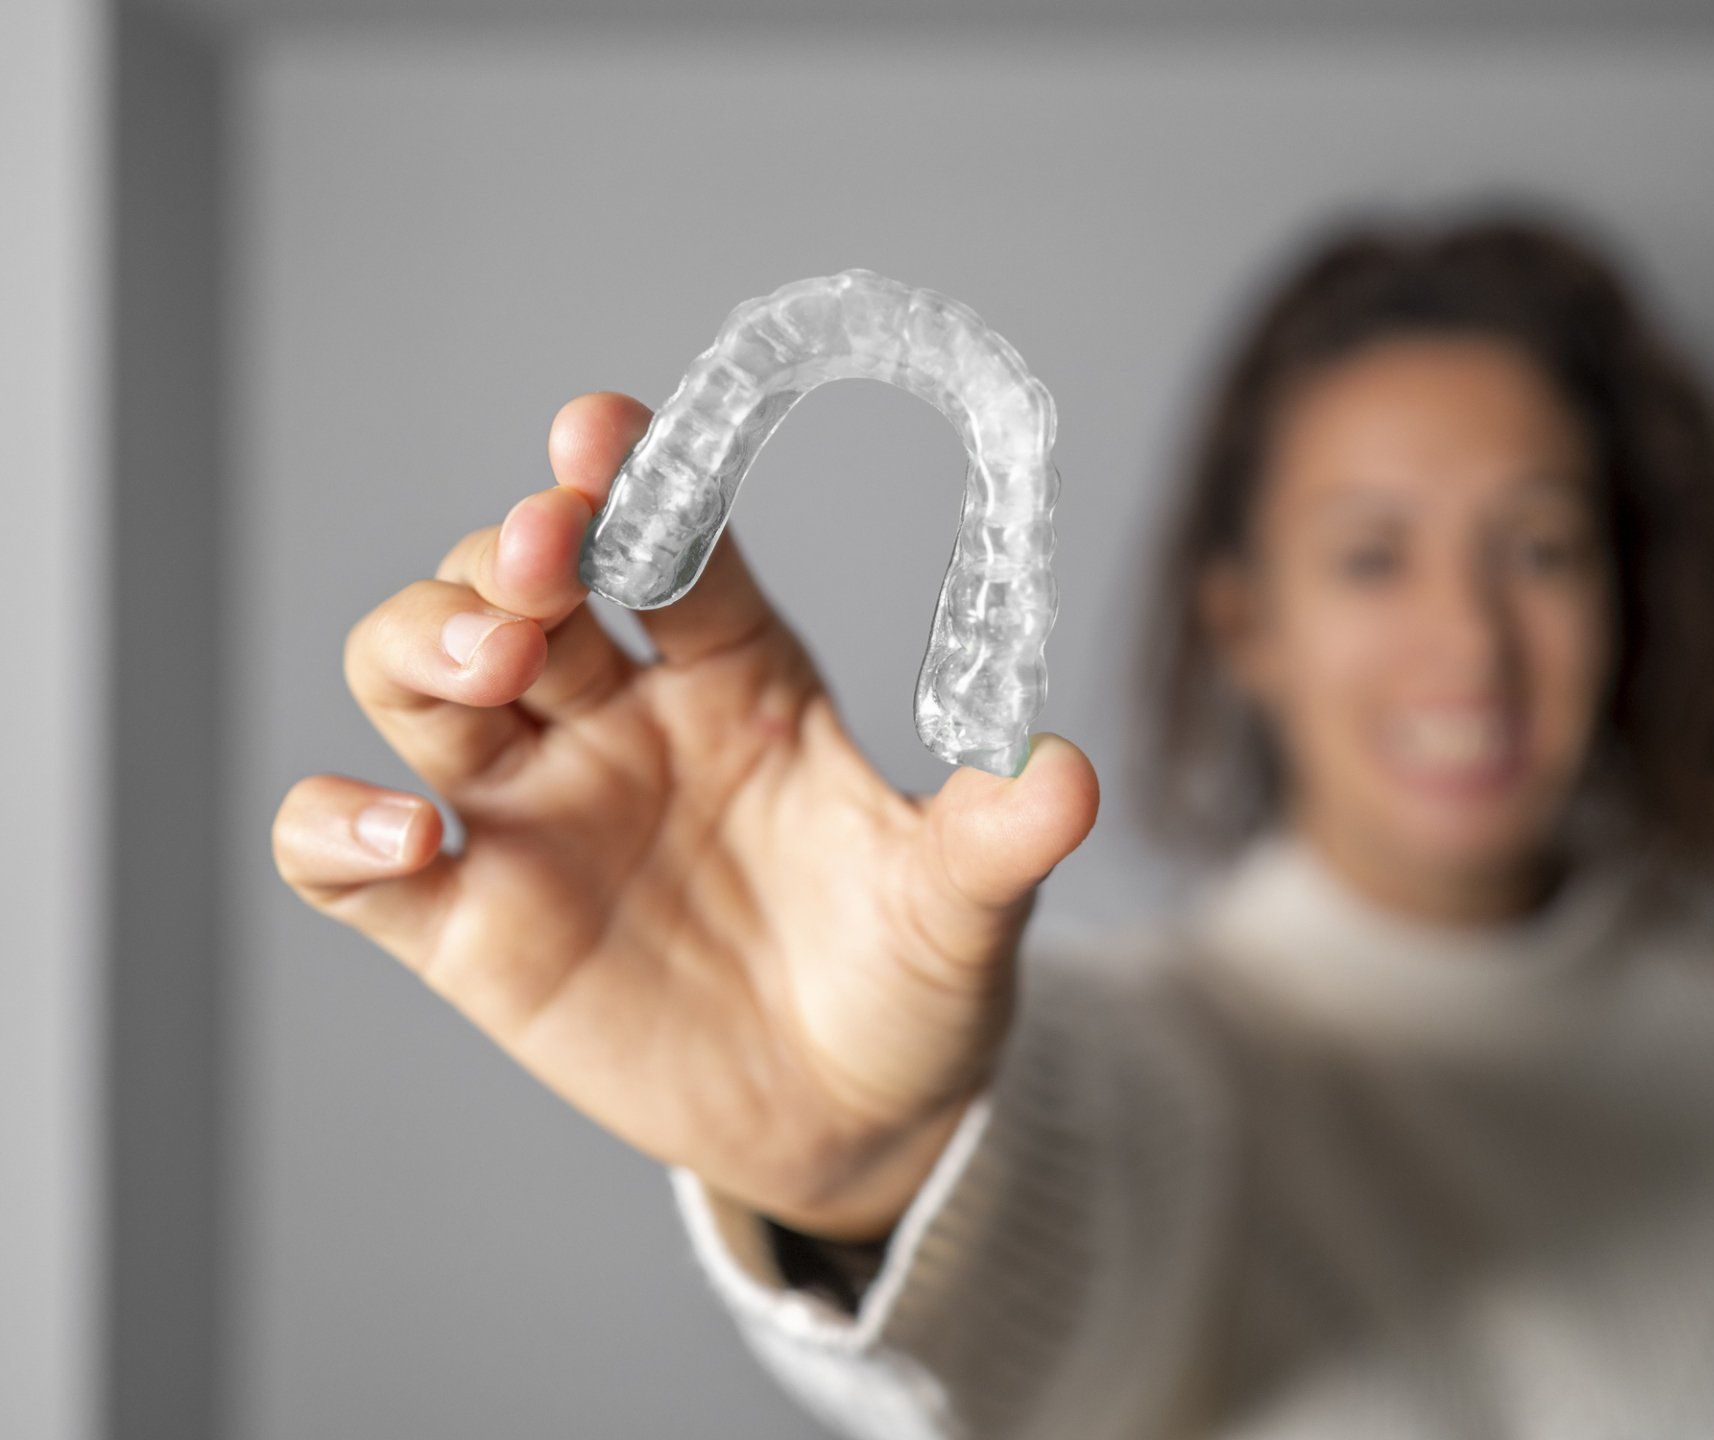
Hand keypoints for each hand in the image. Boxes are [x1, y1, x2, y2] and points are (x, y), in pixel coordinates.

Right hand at [271, 392, 1099, 1240]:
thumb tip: (1070, 773)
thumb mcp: (958, 905)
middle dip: (509, 552)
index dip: (630, 477)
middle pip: (512, 583)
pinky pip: (347, 860)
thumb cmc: (905, 976)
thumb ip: (995, 836)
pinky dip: (335, 831)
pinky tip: (406, 837)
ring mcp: (533, 815)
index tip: (607, 433)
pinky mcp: (470, 925)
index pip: (663, 540)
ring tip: (491, 664)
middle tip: (552, 560)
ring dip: (422, 643)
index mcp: (733, 674)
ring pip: (413, 678)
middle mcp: (617, 719)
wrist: (853, 1115)